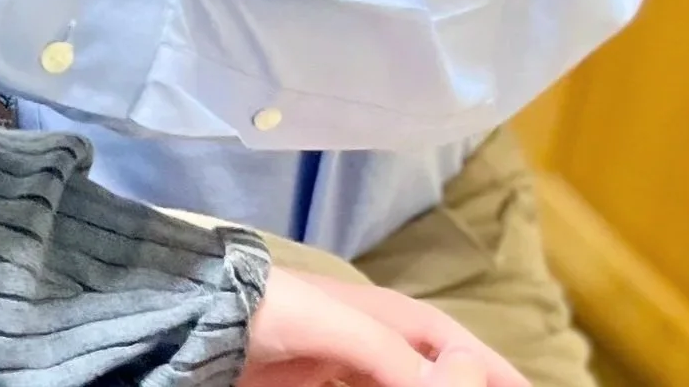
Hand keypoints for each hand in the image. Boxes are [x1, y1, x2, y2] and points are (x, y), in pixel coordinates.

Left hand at [241, 271, 530, 386]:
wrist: (196, 319)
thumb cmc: (270, 309)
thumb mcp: (336, 327)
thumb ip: (395, 357)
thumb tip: (461, 381)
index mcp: (383, 317)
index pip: (453, 344)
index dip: (492, 369)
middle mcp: (370, 342)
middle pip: (432, 373)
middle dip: (464, 386)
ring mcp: (342, 369)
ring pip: (401, 385)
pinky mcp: (312, 386)